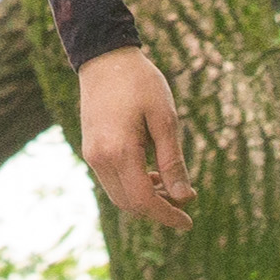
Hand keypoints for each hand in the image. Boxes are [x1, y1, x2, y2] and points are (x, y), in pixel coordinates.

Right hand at [76, 45, 193, 233]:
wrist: (105, 57)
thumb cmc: (140, 83)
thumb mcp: (165, 119)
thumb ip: (172, 161)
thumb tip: (184, 197)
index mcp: (120, 151)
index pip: (144, 200)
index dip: (167, 216)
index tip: (189, 222)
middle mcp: (100, 159)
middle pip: (130, 204)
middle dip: (159, 209)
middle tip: (187, 198)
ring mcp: (91, 155)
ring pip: (119, 196)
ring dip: (146, 199)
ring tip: (172, 186)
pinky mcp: (90, 149)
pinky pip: (112, 181)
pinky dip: (132, 186)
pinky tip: (152, 174)